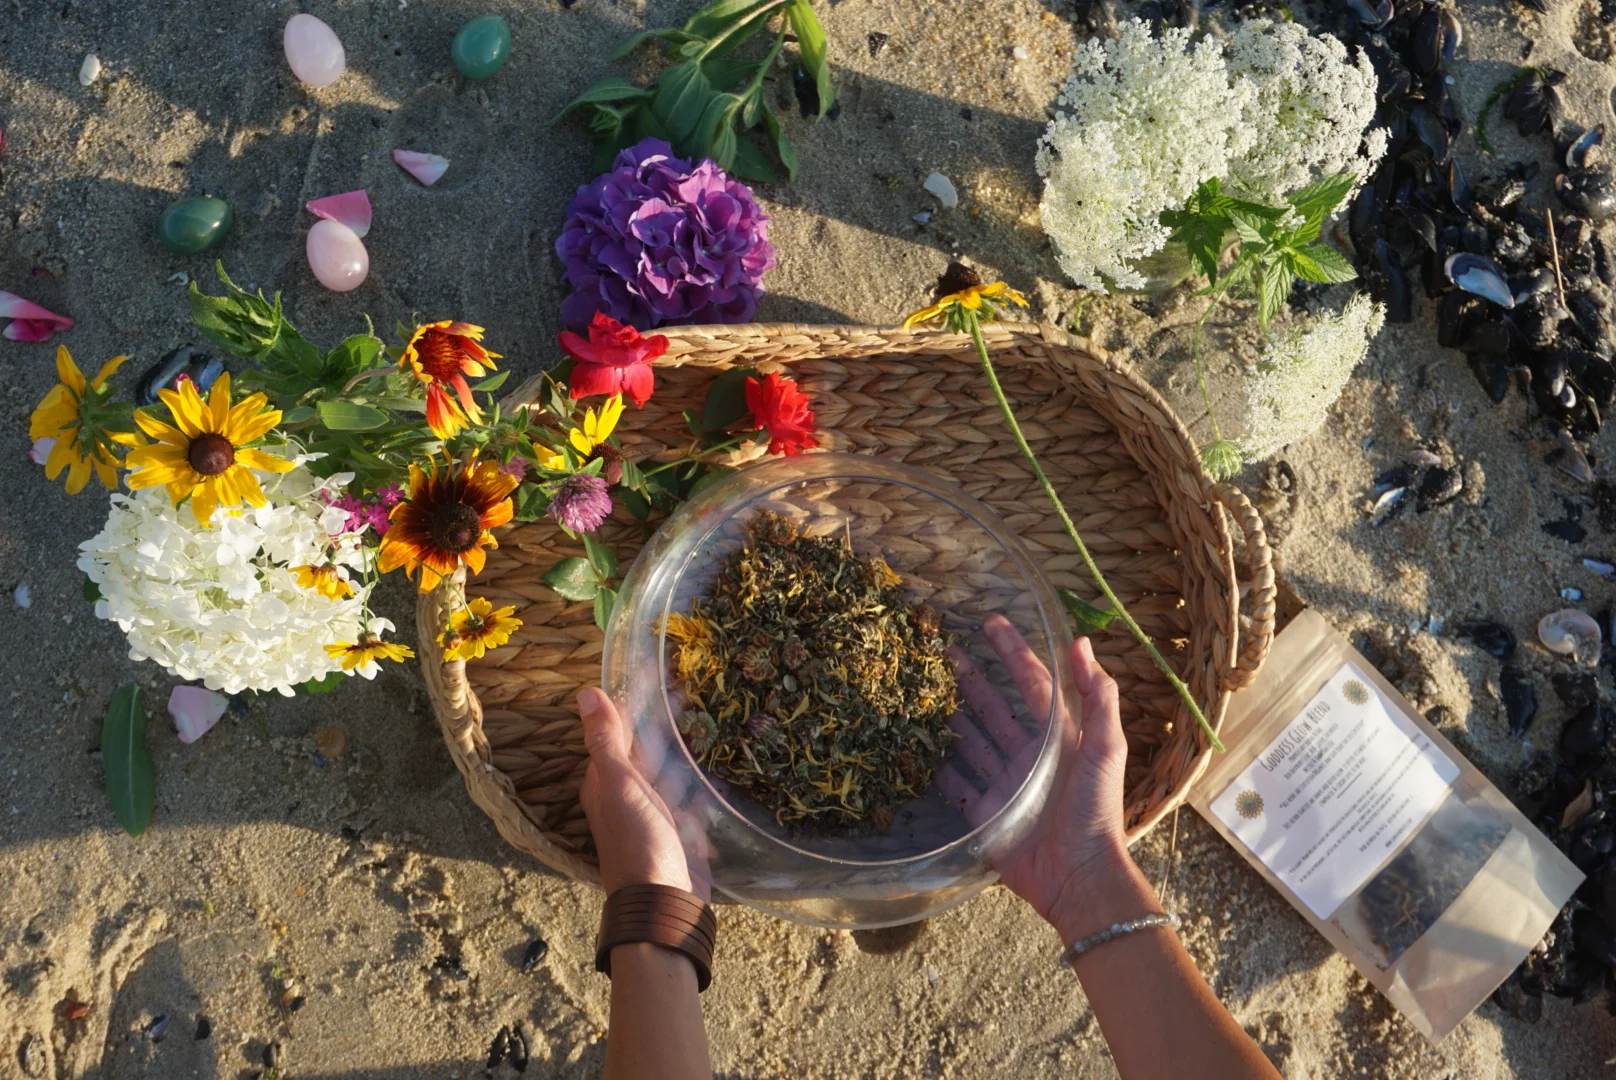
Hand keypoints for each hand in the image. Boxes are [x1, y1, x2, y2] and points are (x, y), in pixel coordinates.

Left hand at [578, 686, 707, 898]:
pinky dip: (700, 778)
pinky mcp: (681, 829)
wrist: (664, 903)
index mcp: (607, 780)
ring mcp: (655, 812)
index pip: (620, 726)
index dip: (634, 696)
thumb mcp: (620, 786)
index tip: (653, 665)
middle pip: (645, 744)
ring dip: (682, 744)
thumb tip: (586, 693)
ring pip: (668, 768)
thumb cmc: (638, 843)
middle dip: (661, 716)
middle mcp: (628, 793)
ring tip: (705, 715)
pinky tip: (716, 766)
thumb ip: (605, 741)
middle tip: (687, 684)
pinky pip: (689, 795)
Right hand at [938, 616, 1133, 928]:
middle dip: (973, 678)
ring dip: (953, 714)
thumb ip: (1098, 696)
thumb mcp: (1106, 747)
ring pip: (974, 740)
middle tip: (945, 649)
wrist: (1077, 876)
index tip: (991, 622)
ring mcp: (1006, 784)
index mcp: (1059, 736)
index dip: (1013, 652)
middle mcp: (1030, 755)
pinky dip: (941, 768)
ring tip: (927, 687)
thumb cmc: (1095, 810)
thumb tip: (1080, 641)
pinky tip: (921, 746)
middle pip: (996, 707)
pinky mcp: (987, 814)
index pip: (1032, 683)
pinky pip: (958, 786)